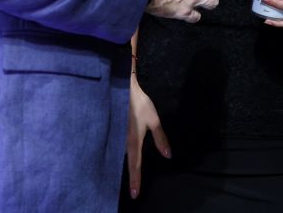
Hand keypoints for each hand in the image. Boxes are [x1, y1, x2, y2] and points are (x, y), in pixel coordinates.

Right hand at [126, 78, 168, 199]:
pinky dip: (120, 159)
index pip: (135, 165)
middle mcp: (122, 143)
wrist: (121, 89)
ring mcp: (117, 137)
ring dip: (126, 170)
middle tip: (133, 193)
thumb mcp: (153, 120)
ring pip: (121, 158)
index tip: (135, 194)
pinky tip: (120, 162)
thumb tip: (167, 156)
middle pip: (127, 164)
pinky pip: (116, 150)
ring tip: (128, 182)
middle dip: (131, 178)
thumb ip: (160, 138)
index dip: (136, 180)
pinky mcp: (114, 132)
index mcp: (133, 142)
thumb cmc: (138, 104)